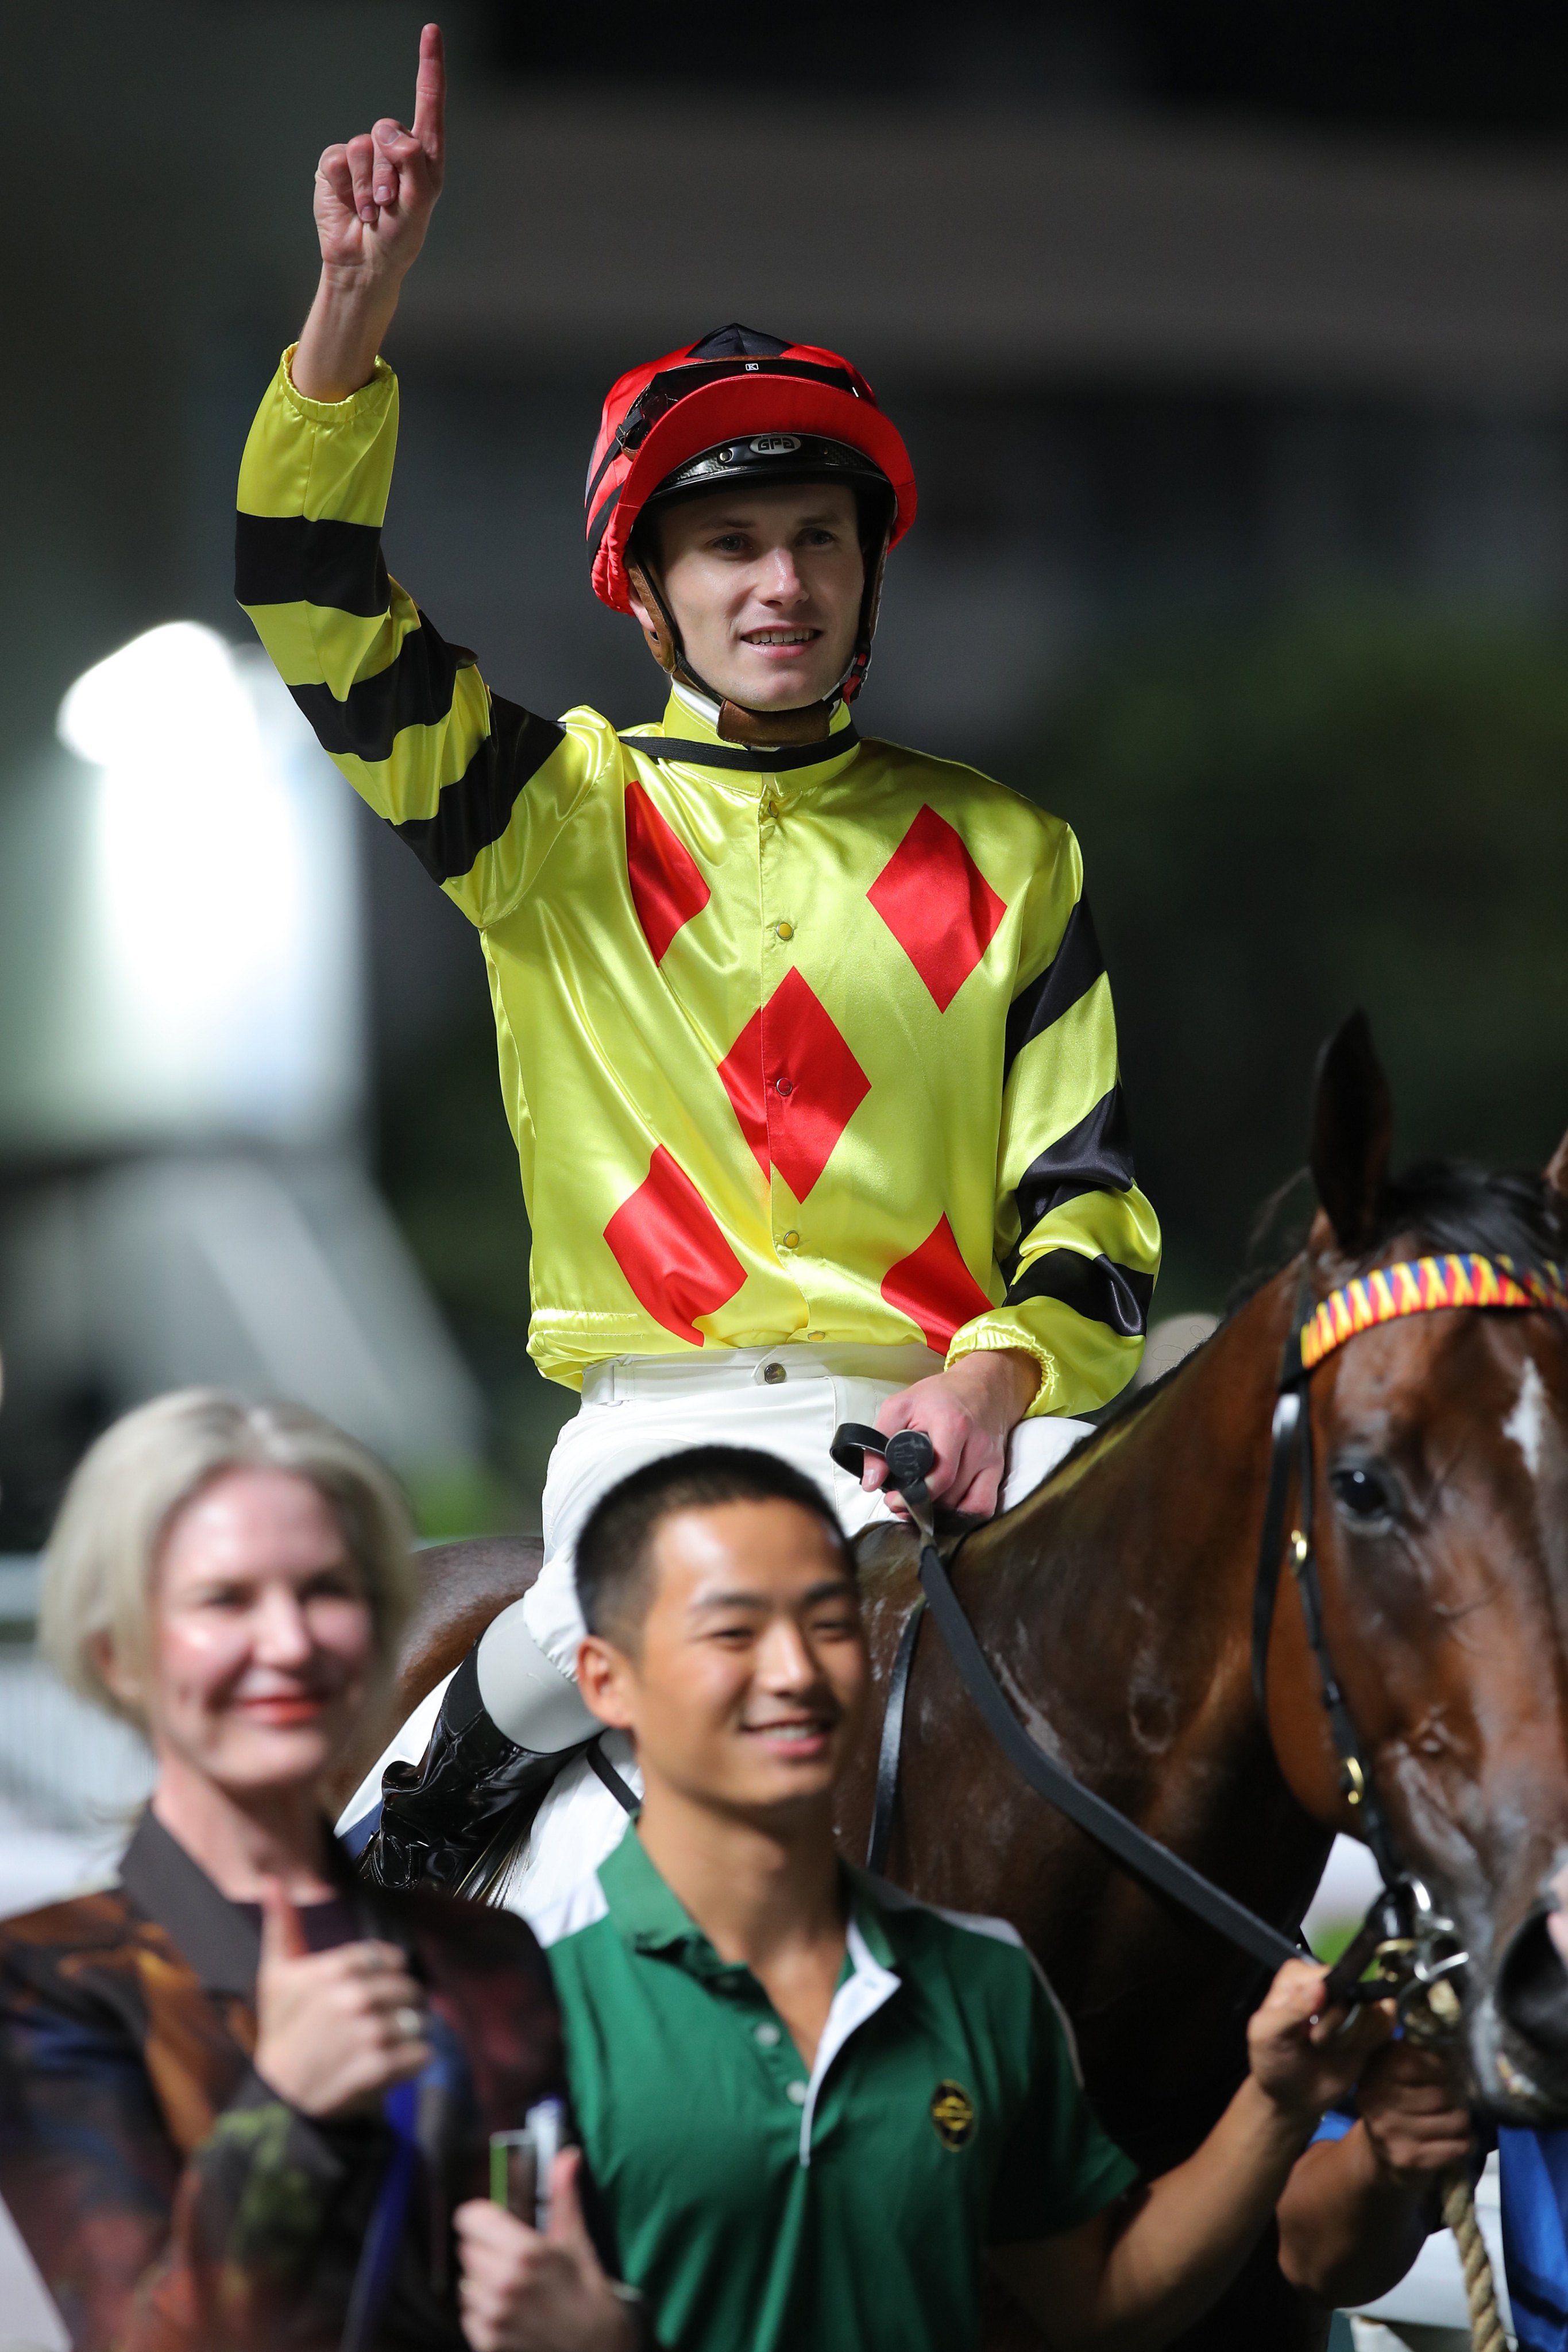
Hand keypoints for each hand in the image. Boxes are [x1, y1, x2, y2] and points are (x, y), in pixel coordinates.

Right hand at [252, 1881, 429, 2117]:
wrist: (278, 2098)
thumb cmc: (281, 2032)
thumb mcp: (275, 1975)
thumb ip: (282, 1926)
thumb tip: (272, 1880)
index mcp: (330, 1970)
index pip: (385, 1958)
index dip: (386, 1973)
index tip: (378, 1987)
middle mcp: (350, 1998)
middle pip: (406, 1987)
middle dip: (402, 2003)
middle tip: (386, 2019)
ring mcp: (366, 2033)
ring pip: (416, 2020)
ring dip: (410, 2033)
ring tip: (388, 2043)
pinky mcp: (377, 2068)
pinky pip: (420, 2054)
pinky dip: (415, 2060)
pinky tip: (394, 2065)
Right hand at [313, 21, 445, 286]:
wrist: (364, 263)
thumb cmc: (399, 238)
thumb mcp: (418, 203)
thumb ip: (412, 163)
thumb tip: (392, 134)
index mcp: (424, 155)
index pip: (428, 103)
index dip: (429, 66)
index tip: (431, 31)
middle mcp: (394, 148)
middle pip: (389, 129)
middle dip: (389, 170)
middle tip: (389, 203)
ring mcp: (364, 155)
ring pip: (364, 147)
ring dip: (367, 186)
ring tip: (373, 211)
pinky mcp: (336, 165)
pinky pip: (338, 159)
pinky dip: (347, 187)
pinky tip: (353, 207)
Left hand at [456, 2151, 632, 2351]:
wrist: (595, 2347)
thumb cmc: (586, 2291)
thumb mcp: (575, 2240)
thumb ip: (563, 2195)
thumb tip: (567, 2156)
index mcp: (525, 2252)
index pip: (470, 2218)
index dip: (480, 2216)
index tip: (492, 2221)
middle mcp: (504, 2284)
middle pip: (468, 2248)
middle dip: (486, 2248)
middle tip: (512, 2257)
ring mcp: (493, 2316)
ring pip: (466, 2281)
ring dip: (482, 2280)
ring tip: (511, 2285)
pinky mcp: (487, 2342)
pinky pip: (467, 2313)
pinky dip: (481, 2310)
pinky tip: (507, 2309)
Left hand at [865, 1350, 1037, 1517]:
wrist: (983, 1385)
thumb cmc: (940, 1396)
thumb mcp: (901, 1406)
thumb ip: (880, 1441)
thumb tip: (871, 1481)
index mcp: (953, 1425)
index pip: (939, 1475)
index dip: (913, 1495)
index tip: (893, 1499)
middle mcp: (977, 1445)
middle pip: (950, 1495)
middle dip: (922, 1505)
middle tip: (902, 1501)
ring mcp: (991, 1460)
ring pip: (965, 1505)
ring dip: (940, 1511)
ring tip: (920, 1502)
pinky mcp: (998, 1470)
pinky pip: (984, 1506)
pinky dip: (964, 1515)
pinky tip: (946, 1508)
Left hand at [1246, 1958, 1393, 2129]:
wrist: (1292, 2096)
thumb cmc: (1273, 2061)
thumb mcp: (1268, 2036)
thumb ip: (1291, 2011)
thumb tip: (1319, 1985)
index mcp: (1299, 1977)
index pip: (1332, 1977)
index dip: (1330, 2008)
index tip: (1312, 2034)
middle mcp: (1328, 1983)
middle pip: (1356, 1994)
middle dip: (1342, 2027)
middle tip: (1319, 2044)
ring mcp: (1351, 2003)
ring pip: (1374, 2011)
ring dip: (1356, 2038)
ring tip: (1332, 2050)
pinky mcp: (1369, 2025)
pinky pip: (1386, 2024)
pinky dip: (1372, 2042)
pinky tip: (1354, 2052)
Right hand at [1359, 2039, 1473, 2185]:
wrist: (1379, 2152)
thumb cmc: (1398, 2100)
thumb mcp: (1399, 2070)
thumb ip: (1421, 2055)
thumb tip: (1458, 2054)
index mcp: (1375, 2068)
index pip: (1419, 2063)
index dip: (1442, 2069)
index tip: (1447, 2075)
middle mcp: (1375, 2098)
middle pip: (1441, 2094)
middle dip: (1457, 2097)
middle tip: (1457, 2100)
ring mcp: (1389, 2130)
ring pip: (1454, 2120)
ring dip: (1464, 2120)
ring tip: (1458, 2119)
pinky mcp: (1408, 2158)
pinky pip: (1457, 2146)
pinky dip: (1467, 2142)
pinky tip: (1461, 2139)